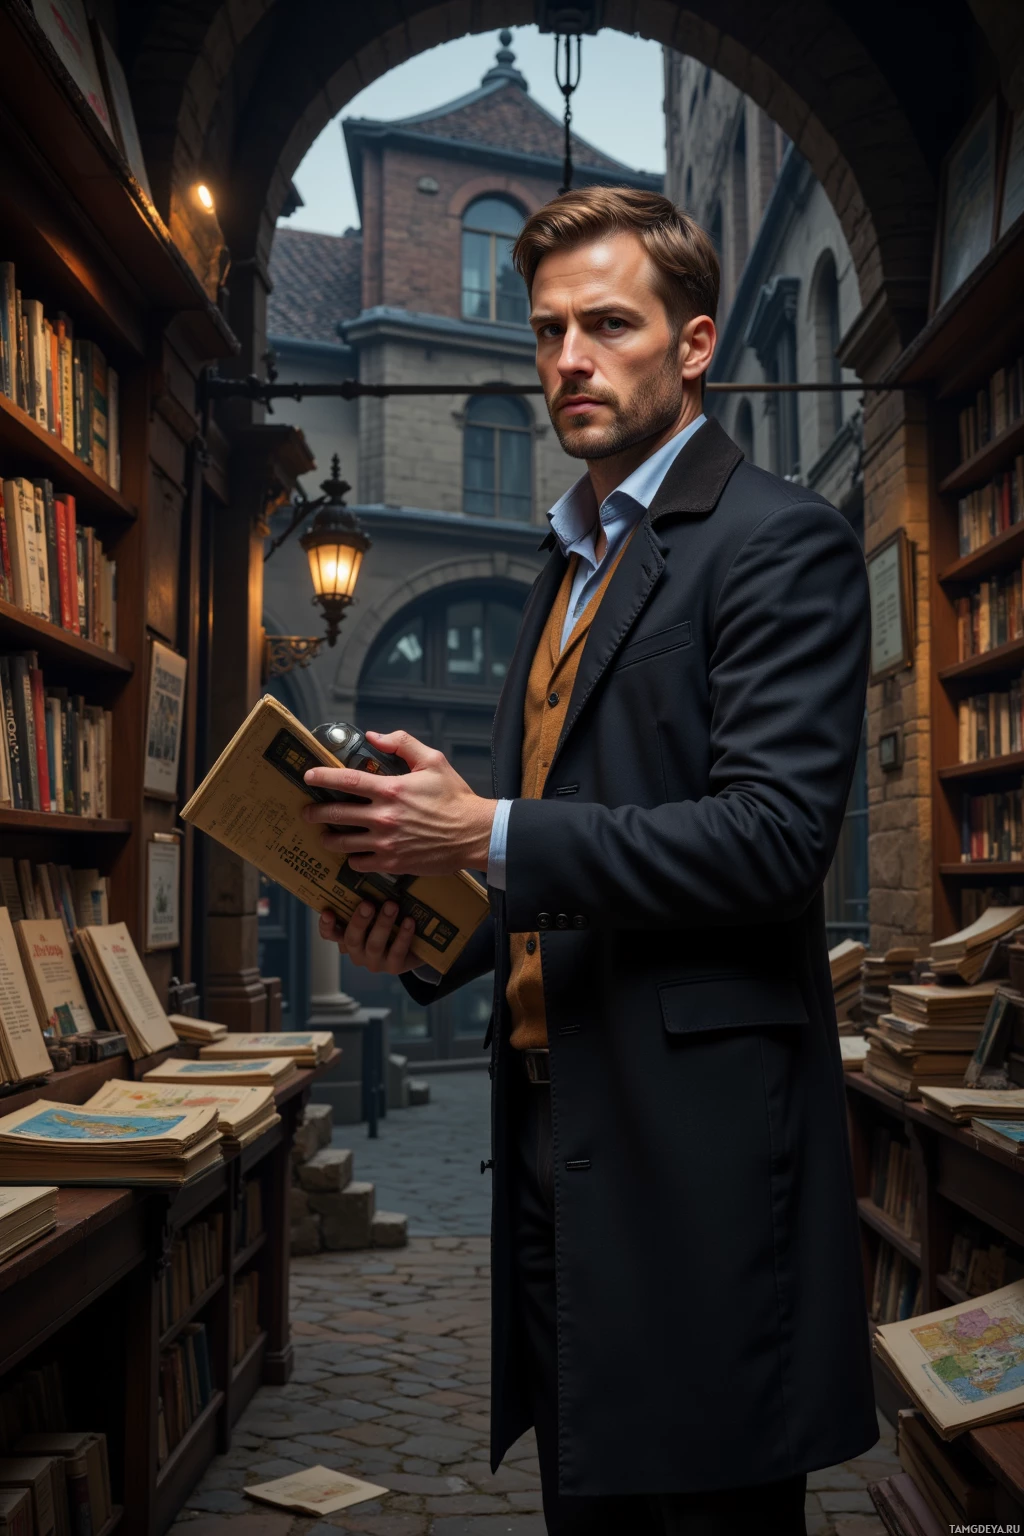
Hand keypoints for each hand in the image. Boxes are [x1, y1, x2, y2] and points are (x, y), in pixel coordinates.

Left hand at [303, 729, 496, 876]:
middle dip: (315, 813)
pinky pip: (360, 863)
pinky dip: (353, 859)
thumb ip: (402, 743)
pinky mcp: (392, 862)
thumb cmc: (455, 797)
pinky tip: (353, 855)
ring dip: (329, 838)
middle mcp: (383, 816)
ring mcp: (386, 842)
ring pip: (343, 841)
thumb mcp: (433, 761)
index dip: (322, 777)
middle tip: (306, 813)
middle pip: (336, 813)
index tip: (308, 776)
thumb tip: (373, 736)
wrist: (474, 833)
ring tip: (326, 836)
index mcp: (391, 789)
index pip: (346, 780)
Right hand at [319, 901, 417, 974]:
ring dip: (383, 924)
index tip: (327, 912)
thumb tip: (364, 870)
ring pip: (374, 945)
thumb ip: (366, 900)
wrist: (418, 945)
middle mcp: (357, 952)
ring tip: (392, 905)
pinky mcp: (394, 968)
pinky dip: (403, 936)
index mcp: (347, 937)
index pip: (330, 934)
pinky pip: (397, 953)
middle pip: (352, 939)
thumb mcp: (376, 911)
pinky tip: (409, 921)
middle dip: (359, 921)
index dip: (326, 925)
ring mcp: (374, 962)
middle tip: (367, 903)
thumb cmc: (391, 922)